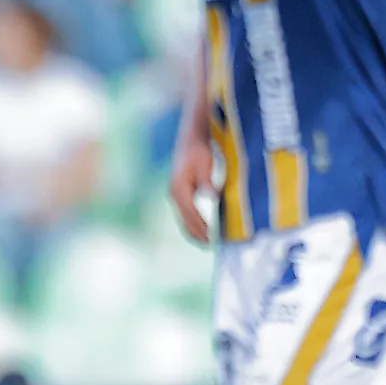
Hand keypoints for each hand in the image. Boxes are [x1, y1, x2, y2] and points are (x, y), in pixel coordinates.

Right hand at [166, 129, 214, 244]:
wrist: (190, 138)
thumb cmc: (199, 150)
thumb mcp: (205, 163)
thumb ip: (207, 181)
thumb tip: (211, 197)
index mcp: (179, 188)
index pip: (190, 213)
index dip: (200, 226)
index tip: (211, 237)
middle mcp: (174, 193)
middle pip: (184, 220)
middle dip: (196, 234)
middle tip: (209, 246)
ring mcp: (175, 194)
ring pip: (183, 218)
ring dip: (193, 231)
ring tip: (206, 242)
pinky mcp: (180, 193)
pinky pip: (185, 213)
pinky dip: (192, 223)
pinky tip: (202, 229)